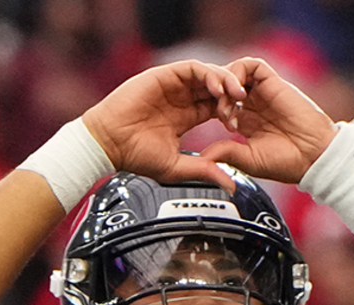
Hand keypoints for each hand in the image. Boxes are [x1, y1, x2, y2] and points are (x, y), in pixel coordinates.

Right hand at [82, 60, 246, 191]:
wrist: (108, 144)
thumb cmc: (134, 156)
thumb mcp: (178, 168)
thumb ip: (204, 171)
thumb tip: (231, 185)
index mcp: (185, 117)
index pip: (216, 108)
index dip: (231, 113)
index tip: (237, 127)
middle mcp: (181, 99)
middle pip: (216, 88)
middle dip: (234, 95)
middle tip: (245, 107)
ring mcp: (173, 86)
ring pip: (209, 75)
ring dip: (226, 82)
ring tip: (237, 95)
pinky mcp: (163, 75)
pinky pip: (193, 68)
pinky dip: (209, 75)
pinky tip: (218, 89)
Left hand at [201, 58, 337, 184]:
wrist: (313, 157)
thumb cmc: (286, 163)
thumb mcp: (248, 160)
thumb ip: (226, 152)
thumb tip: (203, 156)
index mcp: (245, 123)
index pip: (218, 105)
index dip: (209, 110)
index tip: (216, 127)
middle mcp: (252, 105)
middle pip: (223, 87)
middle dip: (214, 97)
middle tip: (219, 114)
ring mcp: (262, 93)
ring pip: (234, 73)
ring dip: (224, 84)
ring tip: (227, 105)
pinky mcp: (274, 82)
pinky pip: (251, 65)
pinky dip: (239, 73)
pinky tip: (239, 94)